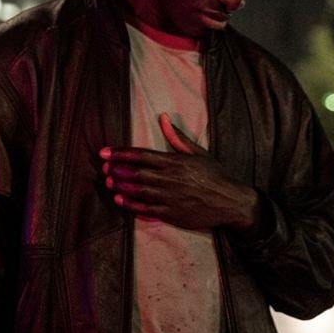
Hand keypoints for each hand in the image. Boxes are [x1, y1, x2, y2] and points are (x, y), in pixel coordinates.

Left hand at [100, 113, 258, 230]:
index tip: (105, 152)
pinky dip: (131, 204)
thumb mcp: (198, 152)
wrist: (230, 202)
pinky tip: (120, 199)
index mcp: (175, 162)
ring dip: (120, 185)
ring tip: (108, 181)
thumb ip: (177, 137)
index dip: (121, 153)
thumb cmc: (215, 175)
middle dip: (117, 169)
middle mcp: (170, 179)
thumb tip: (163, 118)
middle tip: (103, 167)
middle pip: (136, 173)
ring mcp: (169, 197)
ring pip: (138, 190)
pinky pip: (146, 209)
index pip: (142, 155)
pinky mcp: (171, 214)